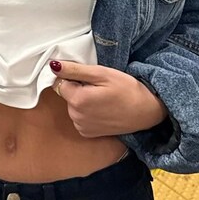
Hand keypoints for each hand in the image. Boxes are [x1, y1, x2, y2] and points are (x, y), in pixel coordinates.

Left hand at [50, 60, 167, 137]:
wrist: (146, 111)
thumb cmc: (127, 89)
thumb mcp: (102, 73)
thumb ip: (75, 70)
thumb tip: (52, 65)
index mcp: (77, 100)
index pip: (60, 82)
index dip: (73, 77)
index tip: (89, 78)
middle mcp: (75, 116)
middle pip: (66, 95)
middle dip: (77, 89)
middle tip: (99, 86)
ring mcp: (81, 127)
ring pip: (72, 106)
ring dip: (82, 101)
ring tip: (102, 98)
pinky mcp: (88, 134)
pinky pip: (79, 118)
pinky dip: (86, 112)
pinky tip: (102, 109)